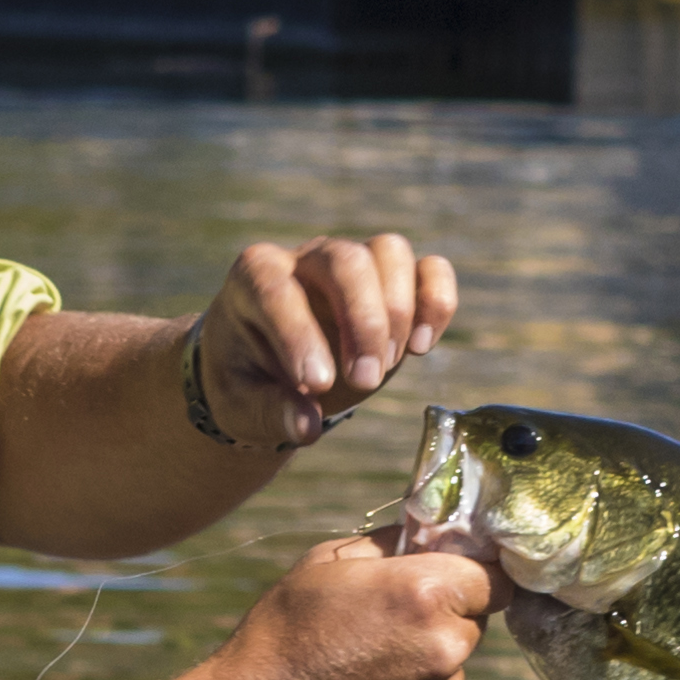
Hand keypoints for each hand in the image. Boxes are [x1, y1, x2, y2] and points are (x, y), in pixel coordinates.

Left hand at [188, 232, 460, 455]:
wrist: (265, 369)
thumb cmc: (247, 381)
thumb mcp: (243, 404)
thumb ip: (272, 412)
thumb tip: (307, 427)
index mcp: (255, 277)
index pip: (278, 291)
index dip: (301, 336)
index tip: (317, 386)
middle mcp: (306, 259)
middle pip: (347, 260)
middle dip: (364, 322)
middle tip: (364, 382)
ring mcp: (353, 262)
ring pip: (391, 252)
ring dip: (399, 312)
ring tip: (386, 367)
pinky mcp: (392, 282)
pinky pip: (430, 268)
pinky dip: (437, 302)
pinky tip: (421, 348)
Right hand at [191, 532, 492, 679]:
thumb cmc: (283, 632)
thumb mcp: (326, 562)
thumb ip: (390, 542)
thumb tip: (426, 532)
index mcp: (425, 593)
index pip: (493, 572)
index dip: (470, 566)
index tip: (445, 567)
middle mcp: (446, 645)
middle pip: (477, 612)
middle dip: (446, 605)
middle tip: (390, 608)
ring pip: (456, 652)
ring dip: (429, 645)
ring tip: (366, 651)